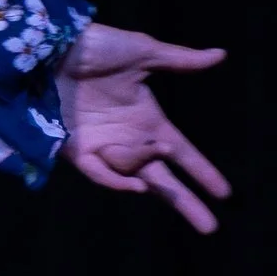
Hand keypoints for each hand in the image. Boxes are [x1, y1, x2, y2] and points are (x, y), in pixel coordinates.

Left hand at [56, 24, 231, 233]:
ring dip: (148, 166)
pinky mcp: (76, 151)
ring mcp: (103, 148)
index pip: (182, 153)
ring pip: (134, 174)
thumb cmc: (96, 47)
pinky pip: (100, 174)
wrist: (51, 47)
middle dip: (186, 203)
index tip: (225, 193)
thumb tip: (222, 54)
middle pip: (162, 180)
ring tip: (157, 144)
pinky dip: (117, 181)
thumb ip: (180, 60)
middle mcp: (129, 140)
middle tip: (210, 228)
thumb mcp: (142, 53)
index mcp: (148, 120)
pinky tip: (137, 186)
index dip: (202, 171)